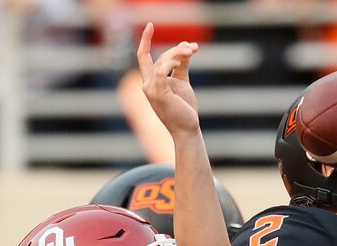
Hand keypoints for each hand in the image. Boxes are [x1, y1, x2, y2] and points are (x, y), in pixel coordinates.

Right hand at [136, 23, 200, 137]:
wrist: (187, 129)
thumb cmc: (184, 108)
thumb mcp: (183, 82)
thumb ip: (182, 65)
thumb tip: (187, 47)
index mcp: (150, 81)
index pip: (143, 56)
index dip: (145, 40)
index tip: (150, 25)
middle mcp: (147, 84)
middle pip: (159, 57)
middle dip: (177, 49)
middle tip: (193, 48)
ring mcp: (151, 90)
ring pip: (161, 62)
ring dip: (178, 54)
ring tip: (192, 52)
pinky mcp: (160, 94)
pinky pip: (161, 72)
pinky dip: (170, 63)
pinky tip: (181, 61)